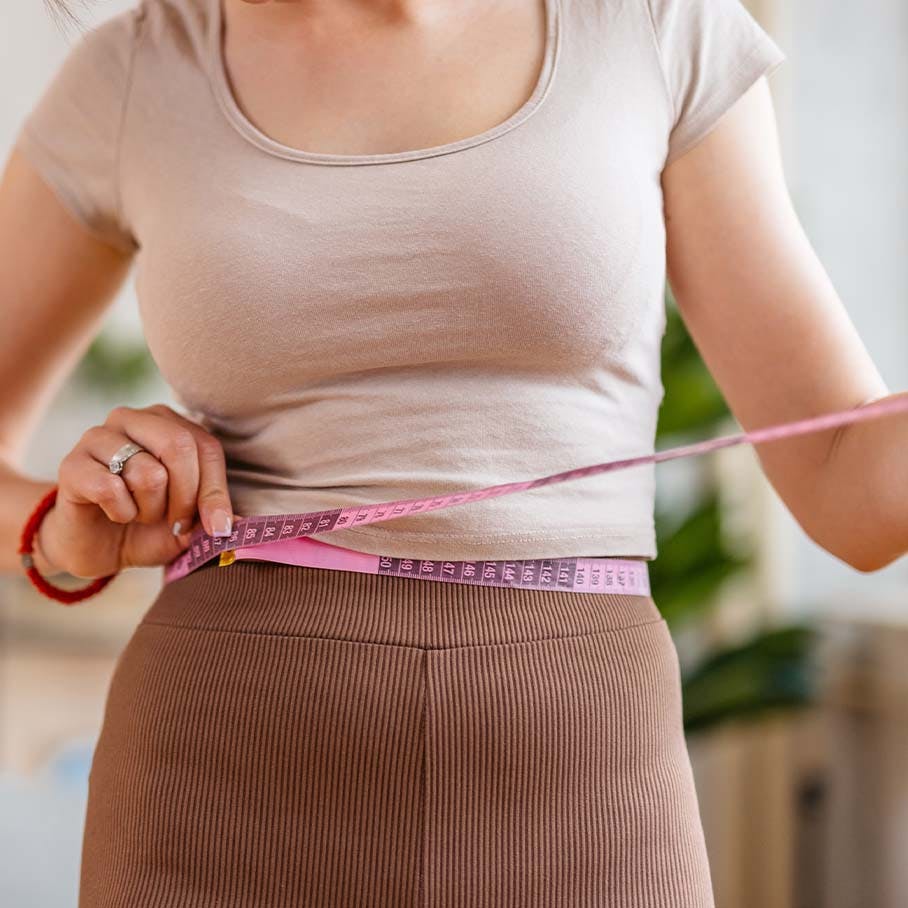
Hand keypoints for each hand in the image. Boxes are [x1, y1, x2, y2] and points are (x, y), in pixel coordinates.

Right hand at [36, 404, 241, 577]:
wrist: (98, 547)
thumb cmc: (150, 525)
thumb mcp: (191, 522)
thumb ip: (212, 513)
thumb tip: (235, 523)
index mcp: (169, 423)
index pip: (207, 447)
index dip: (215, 492)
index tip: (216, 527)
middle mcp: (134, 419)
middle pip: (178, 447)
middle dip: (185, 498)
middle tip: (174, 521)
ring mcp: (99, 436)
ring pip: (148, 473)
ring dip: (150, 509)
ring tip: (139, 514)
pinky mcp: (72, 463)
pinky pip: (110, 489)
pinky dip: (121, 513)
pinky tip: (114, 513)